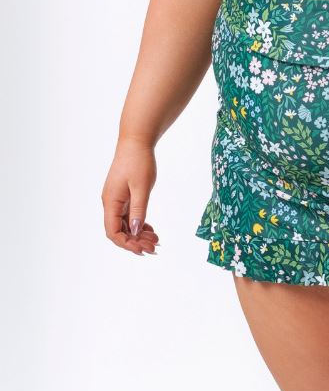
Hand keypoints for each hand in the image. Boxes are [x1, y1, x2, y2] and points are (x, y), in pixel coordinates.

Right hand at [101, 137, 159, 256]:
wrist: (136, 140)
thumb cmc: (138, 161)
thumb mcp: (141, 187)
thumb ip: (139, 210)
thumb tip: (136, 232)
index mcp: (111, 202)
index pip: (113, 232)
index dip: (127, 244)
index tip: (143, 249)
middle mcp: (110, 202)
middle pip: (119, 230)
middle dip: (135, 241)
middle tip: (155, 247)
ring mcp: (116, 199)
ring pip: (125, 223)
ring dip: (138, 234)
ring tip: (155, 240)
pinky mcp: (123, 194)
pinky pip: (128, 215)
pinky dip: (139, 223)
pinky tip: (150, 228)